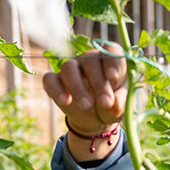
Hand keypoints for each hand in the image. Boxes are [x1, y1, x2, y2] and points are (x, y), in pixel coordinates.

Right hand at [42, 46, 126, 160]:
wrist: (96, 119)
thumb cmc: (112, 105)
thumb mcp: (120, 106)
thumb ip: (120, 103)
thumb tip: (115, 104)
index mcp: (110, 60)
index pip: (111, 50)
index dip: (112, 62)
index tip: (114, 77)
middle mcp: (89, 59)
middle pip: (89, 61)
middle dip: (98, 83)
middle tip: (106, 103)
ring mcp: (71, 68)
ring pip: (69, 68)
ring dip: (78, 87)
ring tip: (87, 106)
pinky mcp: (55, 81)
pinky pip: (50, 80)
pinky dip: (57, 90)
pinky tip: (66, 102)